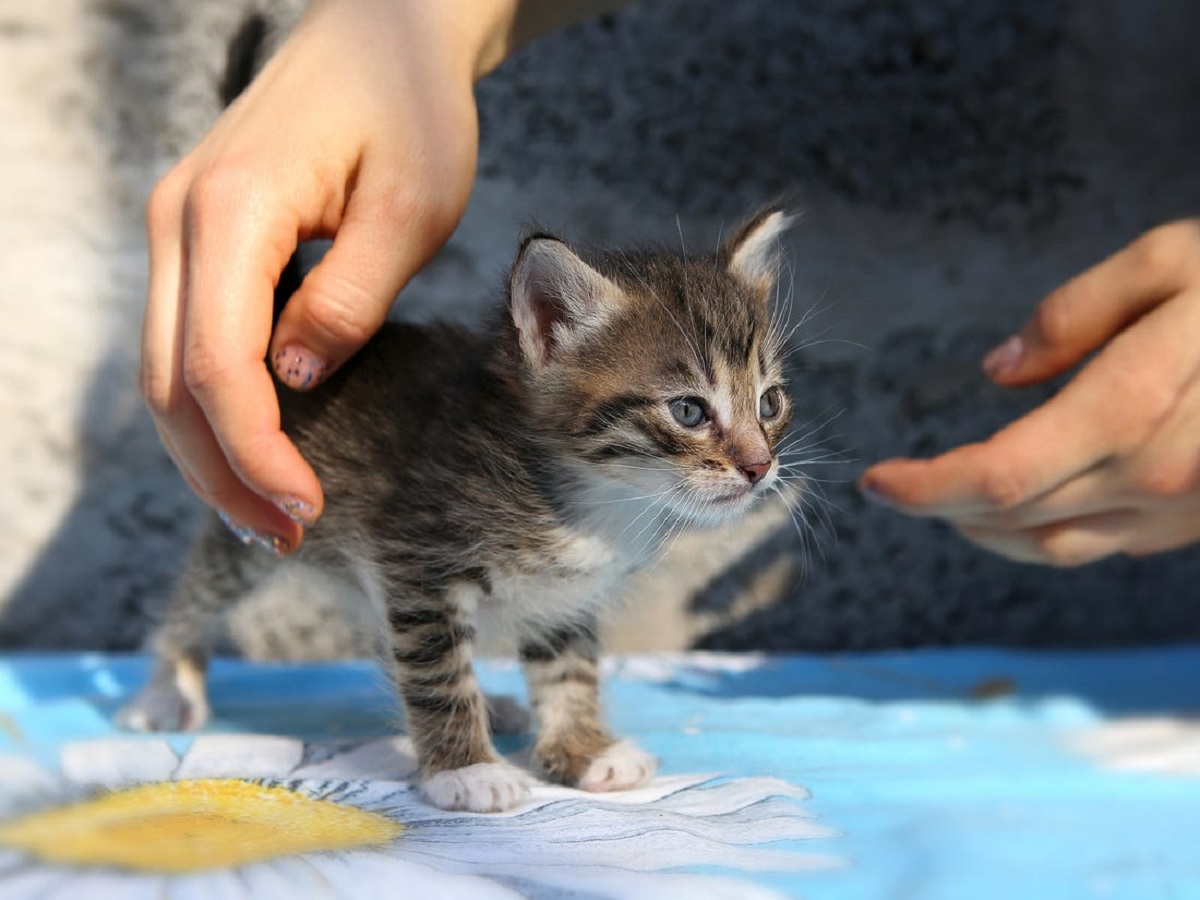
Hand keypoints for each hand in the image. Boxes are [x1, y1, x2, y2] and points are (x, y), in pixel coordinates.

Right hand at [140, 0, 491, 550]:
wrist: (381, 34)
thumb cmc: (410, 110)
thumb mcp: (410, 208)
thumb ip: (350, 298)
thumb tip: (293, 380)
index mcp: (233, 211)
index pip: (220, 365)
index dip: (258, 453)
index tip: (311, 510)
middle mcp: (180, 220)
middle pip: (172, 383)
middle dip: (224, 475)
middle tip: (289, 540)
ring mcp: (179, 228)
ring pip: (168, 370)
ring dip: (212, 453)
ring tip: (273, 520)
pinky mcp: (200, 239)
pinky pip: (188, 341)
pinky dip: (215, 409)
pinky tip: (257, 453)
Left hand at [860, 220, 1199, 565]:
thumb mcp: (1169, 261)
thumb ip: (1072, 314)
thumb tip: (999, 371)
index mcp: (1130, 413)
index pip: (993, 478)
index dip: (922, 489)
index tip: (875, 481)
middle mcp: (1152, 479)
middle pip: (1008, 520)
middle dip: (938, 507)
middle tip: (897, 485)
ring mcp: (1181, 511)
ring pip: (1051, 547)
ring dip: (983, 531)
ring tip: (944, 499)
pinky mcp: (1199, 523)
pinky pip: (1103, 544)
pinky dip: (1044, 531)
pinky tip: (1028, 501)